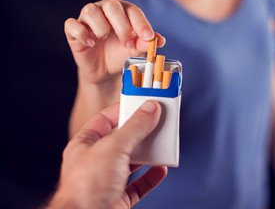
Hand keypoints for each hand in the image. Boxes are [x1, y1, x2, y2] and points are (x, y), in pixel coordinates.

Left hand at [48, 101, 166, 208]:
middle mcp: (96, 161)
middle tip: (157, 121)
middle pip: (123, 140)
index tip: (142, 102)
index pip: (106, 119)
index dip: (124, 109)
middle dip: (141, 132)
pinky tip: (161, 169)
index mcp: (86, 144)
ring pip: (132, 162)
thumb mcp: (113, 147)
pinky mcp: (119, 198)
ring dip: (149, 154)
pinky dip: (152, 176)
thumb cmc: (86, 187)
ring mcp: (108, 181)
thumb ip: (134, 127)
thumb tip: (150, 109)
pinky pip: (139, 184)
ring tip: (162, 142)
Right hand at [64, 0, 165, 84]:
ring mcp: (87, 19)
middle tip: (127, 44)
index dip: (141, 23)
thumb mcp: (135, 51)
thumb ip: (144, 44)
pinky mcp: (73, 30)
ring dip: (101, 27)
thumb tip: (159, 40)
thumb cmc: (121, 54)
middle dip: (122, 26)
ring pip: (90, 11)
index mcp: (123, 12)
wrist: (104, 71)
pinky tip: (90, 43)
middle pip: (112, 6)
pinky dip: (81, 33)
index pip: (132, 11)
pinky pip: (71, 24)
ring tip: (105, 39)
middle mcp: (105, 10)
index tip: (148, 37)